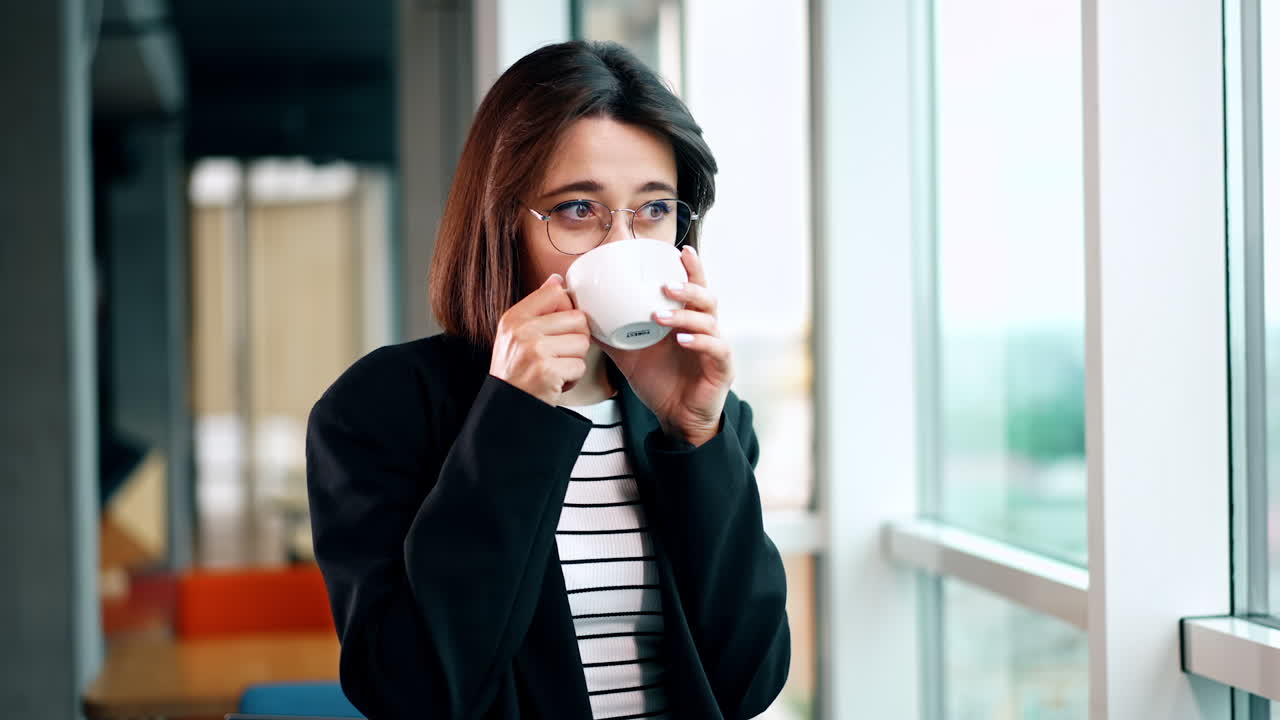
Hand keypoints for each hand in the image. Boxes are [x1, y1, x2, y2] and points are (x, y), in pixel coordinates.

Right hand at [490, 273, 591, 405]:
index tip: (558, 328)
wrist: (506, 406)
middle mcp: (522, 330)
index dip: (566, 311)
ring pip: (582, 343)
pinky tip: (556, 382)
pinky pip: (580, 366)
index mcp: (514, 317)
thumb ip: (537, 306)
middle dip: (575, 339)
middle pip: (577, 319)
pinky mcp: (547, 370)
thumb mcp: (515, 334)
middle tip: (558, 354)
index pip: (555, 293)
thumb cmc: (514, 371)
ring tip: (556, 368)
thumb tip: (556, 280)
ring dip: (575, 360)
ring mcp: (535, 350)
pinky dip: (573, 378)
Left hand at [597, 245, 733, 446]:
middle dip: (688, 287)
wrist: (677, 419)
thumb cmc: (660, 383)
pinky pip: (716, 348)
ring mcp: (716, 347)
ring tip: (659, 315)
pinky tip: (682, 340)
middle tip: (665, 285)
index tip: (680, 251)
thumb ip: (612, 336)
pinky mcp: (722, 368)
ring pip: (709, 320)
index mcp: (686, 321)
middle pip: (706, 297)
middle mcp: (705, 329)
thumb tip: (585, 317)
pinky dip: (699, 341)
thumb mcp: (630, 356)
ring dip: (684, 315)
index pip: (693, 289)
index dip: (691, 269)